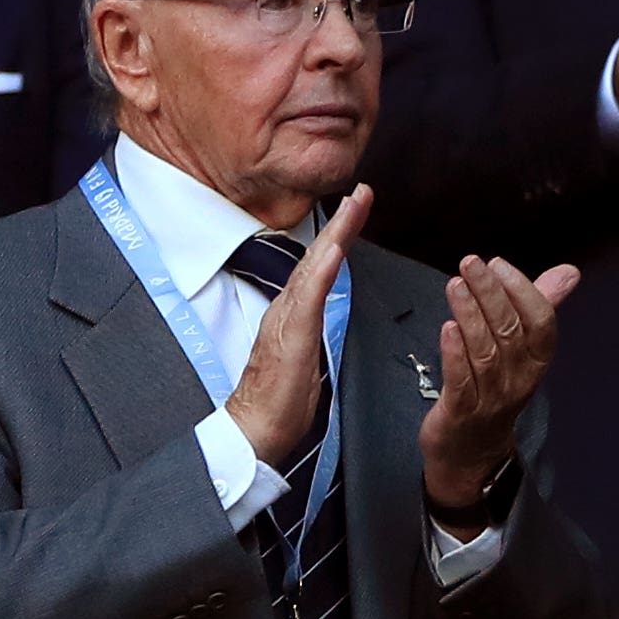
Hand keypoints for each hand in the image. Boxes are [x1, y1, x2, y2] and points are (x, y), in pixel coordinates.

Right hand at [225, 185, 371, 462]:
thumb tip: (321, 322)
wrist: (256, 428)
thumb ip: (310, 335)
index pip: (320, 268)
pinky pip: (310, 294)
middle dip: (341, 222)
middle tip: (363, 191)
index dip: (339, 237)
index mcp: (293, 315)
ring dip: (336, 233)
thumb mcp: (304, 361)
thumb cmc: (279, 403)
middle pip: (318, 256)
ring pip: (315, 266)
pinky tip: (335, 247)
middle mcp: (287, 309)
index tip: (357, 210)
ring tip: (355, 205)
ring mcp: (288, 319)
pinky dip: (322, 267)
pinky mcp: (291, 334)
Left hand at [418, 256, 580, 532]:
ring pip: (485, 352)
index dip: (523, 291)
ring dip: (470, 315)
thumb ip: (541, 306)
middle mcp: (519, 378)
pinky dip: (455, 353)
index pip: (541, 322)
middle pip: (510, 331)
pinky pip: (461, 380)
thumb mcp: (521, 349)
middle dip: (491, 294)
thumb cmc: (494, 388)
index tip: (498, 263)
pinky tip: (447, 328)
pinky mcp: (461, 411)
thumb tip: (569, 271)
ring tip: (455, 285)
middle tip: (471, 263)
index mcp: (536, 360)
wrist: (470, 451)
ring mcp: (491, 396)